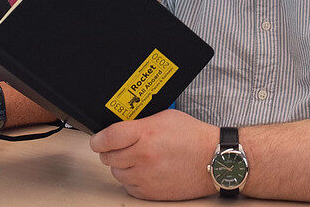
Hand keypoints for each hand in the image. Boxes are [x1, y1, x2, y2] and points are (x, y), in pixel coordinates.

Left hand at [90, 109, 217, 199]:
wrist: (212, 159)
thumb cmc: (192, 137)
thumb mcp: (164, 116)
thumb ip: (140, 121)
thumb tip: (120, 124)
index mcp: (145, 134)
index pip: (107, 138)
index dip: (98, 139)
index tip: (97, 139)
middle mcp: (143, 157)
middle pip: (107, 156)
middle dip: (110, 150)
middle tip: (120, 145)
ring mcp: (145, 177)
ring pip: (116, 172)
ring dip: (121, 164)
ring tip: (137, 156)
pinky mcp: (150, 193)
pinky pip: (127, 186)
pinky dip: (131, 178)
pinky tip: (144, 169)